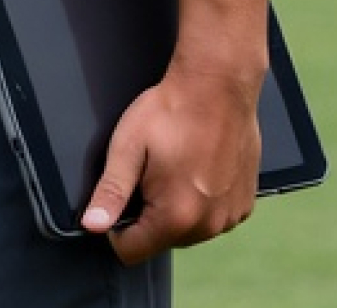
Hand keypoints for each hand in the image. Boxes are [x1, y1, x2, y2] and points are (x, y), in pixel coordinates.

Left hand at [82, 63, 262, 262]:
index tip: (117, 198)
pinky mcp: (245, 204)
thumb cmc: (169, 113)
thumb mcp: (127, 147)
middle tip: (147, 171)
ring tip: (172, 165)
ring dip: (175, 208)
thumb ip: (111, 191)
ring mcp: (231, 217)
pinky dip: (200, 201)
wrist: (217, 87)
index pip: (133, 250)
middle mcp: (208, 226)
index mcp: (176, 217)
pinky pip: (212, 217)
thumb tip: (92, 225)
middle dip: (148, 214)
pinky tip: (195, 168)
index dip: (115, 229)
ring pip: (189, 229)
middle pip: (162, 240)